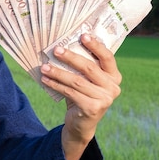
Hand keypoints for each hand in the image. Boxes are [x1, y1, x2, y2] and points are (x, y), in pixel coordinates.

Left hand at [40, 34, 120, 159]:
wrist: (82, 124)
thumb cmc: (83, 95)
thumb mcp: (87, 80)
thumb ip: (83, 66)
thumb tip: (63, 45)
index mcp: (114, 76)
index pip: (107, 57)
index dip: (96, 46)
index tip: (82, 35)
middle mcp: (113, 87)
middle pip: (89, 68)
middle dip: (70, 57)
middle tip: (55, 49)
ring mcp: (104, 99)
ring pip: (77, 81)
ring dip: (58, 72)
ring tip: (44, 67)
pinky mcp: (92, 108)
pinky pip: (70, 92)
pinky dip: (56, 85)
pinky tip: (46, 80)